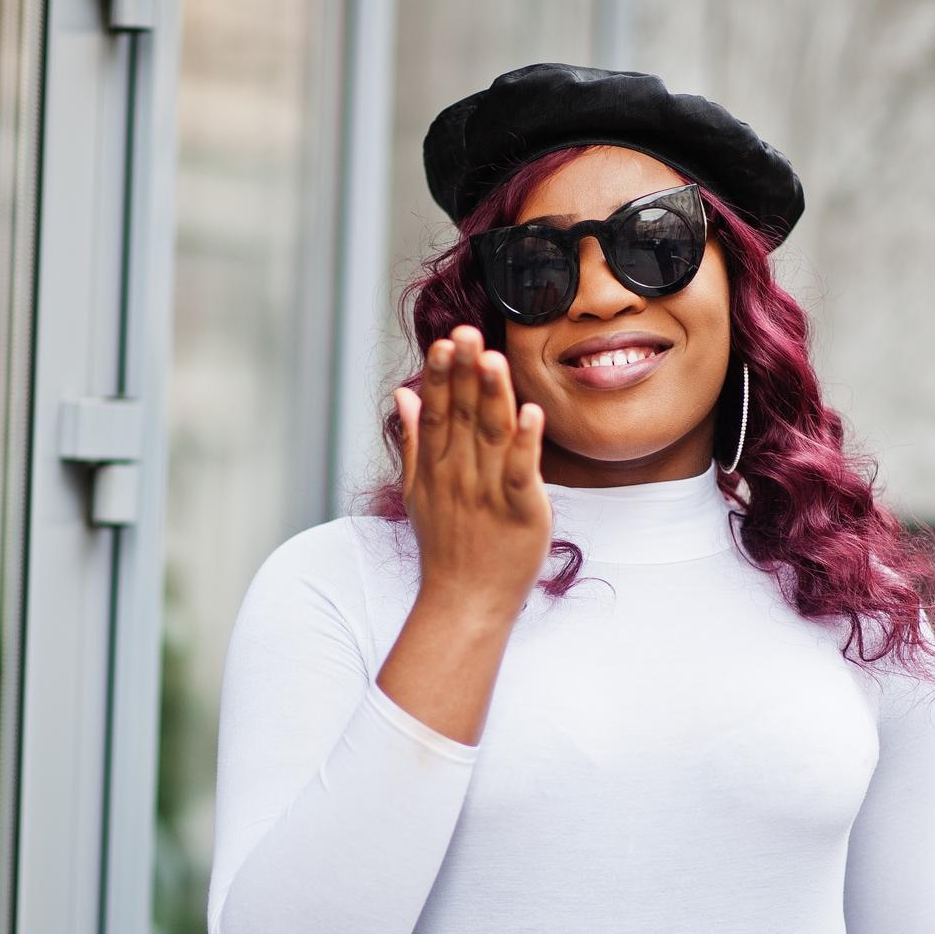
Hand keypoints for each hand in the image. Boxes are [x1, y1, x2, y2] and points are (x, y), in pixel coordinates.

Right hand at [394, 325, 552, 618]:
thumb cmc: (447, 546)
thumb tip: (403, 394)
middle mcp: (459, 475)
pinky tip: (531, 412)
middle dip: (463, 372)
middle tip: (466, 331)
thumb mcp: (418, 491)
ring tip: (493, 358)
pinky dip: (528, 443)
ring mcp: (490, 493)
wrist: (466, 603)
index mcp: (436, 468)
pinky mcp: (522, 512)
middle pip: (461, 415)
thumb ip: (414, 441)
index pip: (435, 413)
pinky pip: (523, 472)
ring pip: (491, 436)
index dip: (438, 376)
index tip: (443, 341)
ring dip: (492, 395)